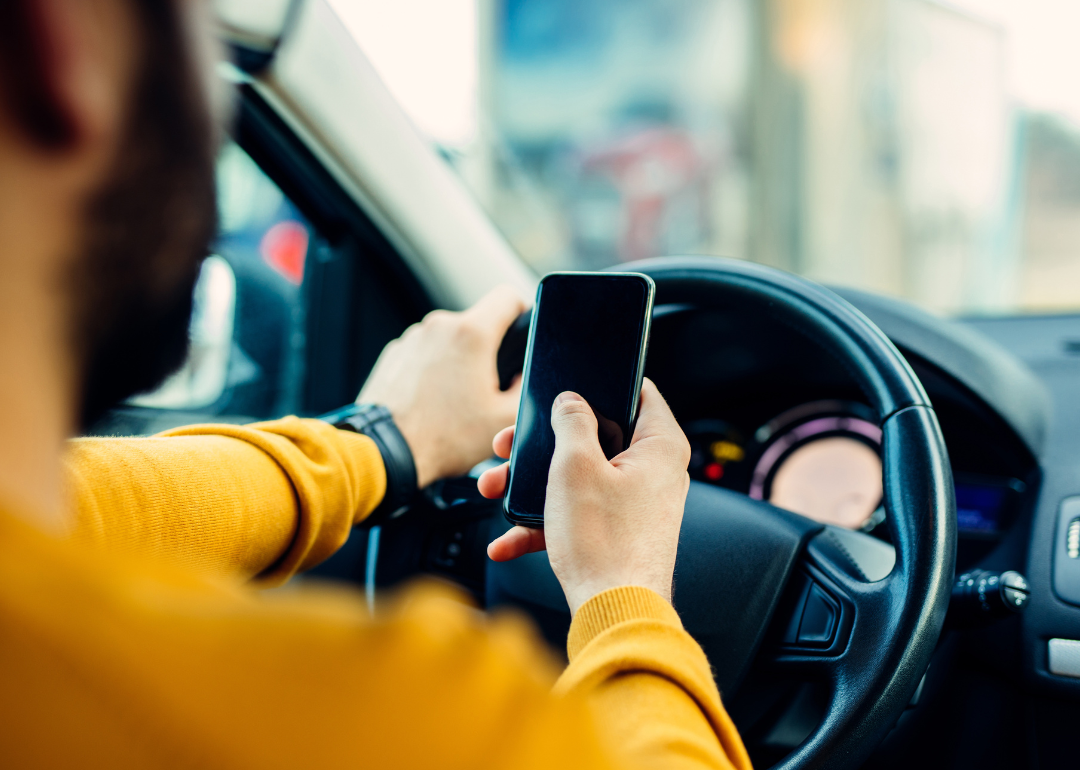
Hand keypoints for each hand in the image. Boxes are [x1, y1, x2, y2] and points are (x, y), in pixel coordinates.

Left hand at [358, 286, 525, 487]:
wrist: (387, 452)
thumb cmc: (443, 437)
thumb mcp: (504, 418)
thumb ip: (526, 387)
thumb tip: (524, 374)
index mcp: (470, 334)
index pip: (508, 297)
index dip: (522, 312)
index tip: (520, 334)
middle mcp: (438, 327)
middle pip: (476, 324)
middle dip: (487, 351)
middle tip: (487, 388)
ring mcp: (411, 339)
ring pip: (449, 340)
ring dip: (457, 362)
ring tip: (454, 401)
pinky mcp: (393, 355)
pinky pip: (424, 354)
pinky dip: (432, 371)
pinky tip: (432, 402)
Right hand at [478, 379, 690, 613]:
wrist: (613, 615)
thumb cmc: (605, 544)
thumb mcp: (576, 467)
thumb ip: (571, 422)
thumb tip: (570, 402)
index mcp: (660, 445)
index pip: (638, 391)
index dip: (600, 384)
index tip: (566, 387)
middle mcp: (654, 472)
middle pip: (595, 436)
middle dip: (543, 444)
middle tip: (509, 446)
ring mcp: (635, 504)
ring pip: (578, 477)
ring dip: (532, 485)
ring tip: (494, 490)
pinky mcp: (617, 533)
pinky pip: (577, 515)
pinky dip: (542, 523)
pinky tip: (506, 540)